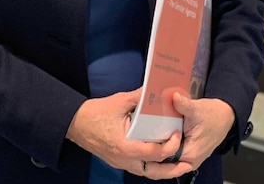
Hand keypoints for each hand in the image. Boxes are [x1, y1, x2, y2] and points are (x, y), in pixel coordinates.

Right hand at [65, 89, 184, 177]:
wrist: (75, 123)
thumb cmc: (95, 113)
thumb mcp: (119, 101)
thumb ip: (140, 97)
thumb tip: (156, 89)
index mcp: (126, 146)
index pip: (155, 153)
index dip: (170, 146)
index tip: (177, 135)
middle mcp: (125, 159)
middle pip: (154, 172)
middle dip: (173, 170)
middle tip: (188, 164)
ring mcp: (121, 162)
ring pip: (147, 173)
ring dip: (163, 170)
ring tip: (178, 165)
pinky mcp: (118, 161)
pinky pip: (139, 168)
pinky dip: (152, 166)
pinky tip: (159, 159)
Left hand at [136, 94, 234, 178]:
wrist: (225, 115)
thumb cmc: (214, 115)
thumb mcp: (197, 108)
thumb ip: (183, 105)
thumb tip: (172, 96)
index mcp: (190, 154)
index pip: (164, 155)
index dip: (153, 144)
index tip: (142, 132)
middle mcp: (189, 160)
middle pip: (164, 156)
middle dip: (154, 144)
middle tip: (141, 130)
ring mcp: (189, 158)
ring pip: (167, 155)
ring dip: (159, 143)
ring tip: (147, 130)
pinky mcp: (188, 152)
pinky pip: (172, 151)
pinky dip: (166, 142)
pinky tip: (159, 131)